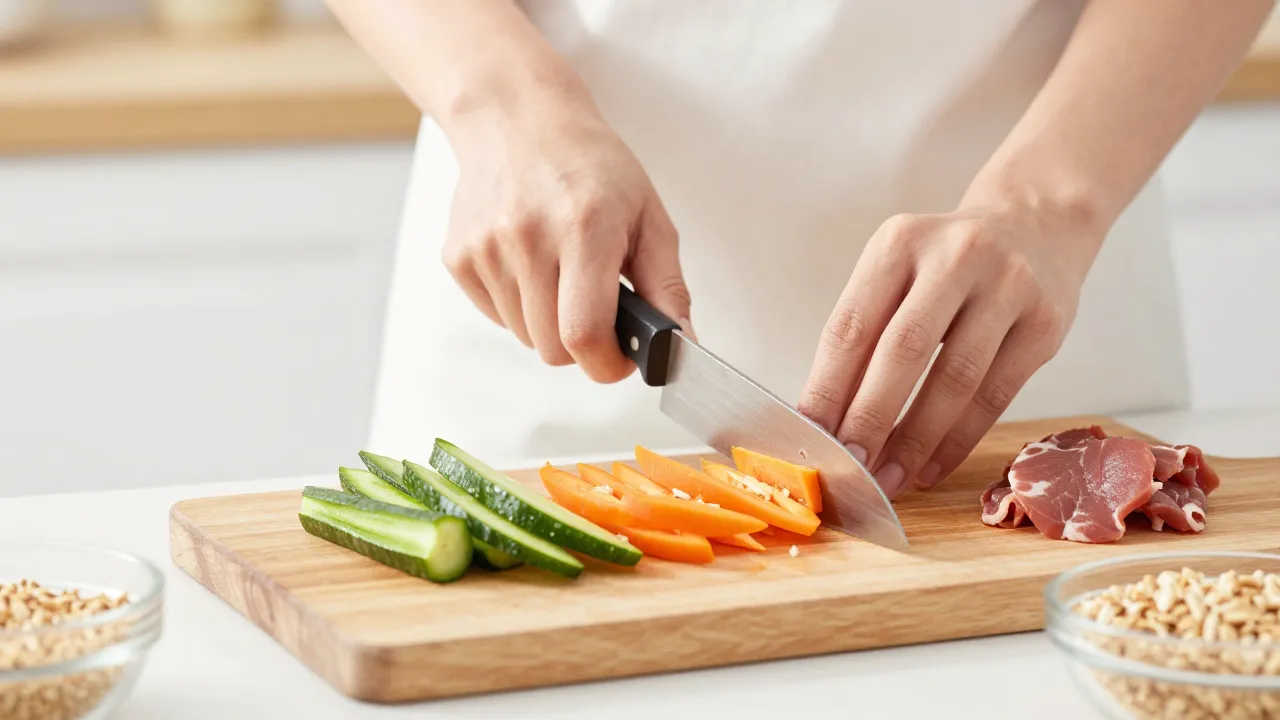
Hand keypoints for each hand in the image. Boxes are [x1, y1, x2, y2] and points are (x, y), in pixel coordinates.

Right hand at [442, 91, 691, 382]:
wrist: (518, 119)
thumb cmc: (592, 166)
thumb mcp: (648, 216)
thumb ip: (668, 287)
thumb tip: (681, 345)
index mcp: (584, 227)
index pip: (584, 333)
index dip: (607, 364)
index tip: (622, 359)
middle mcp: (528, 237)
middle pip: (553, 348)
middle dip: (583, 346)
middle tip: (599, 312)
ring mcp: (487, 248)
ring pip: (525, 337)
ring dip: (550, 325)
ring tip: (563, 276)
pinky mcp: (459, 257)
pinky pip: (497, 317)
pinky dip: (520, 307)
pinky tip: (532, 265)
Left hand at [798, 202, 1103, 498]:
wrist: (1036, 224)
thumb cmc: (945, 264)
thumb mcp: (898, 272)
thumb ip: (866, 332)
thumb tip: (826, 417)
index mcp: (899, 243)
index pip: (852, 325)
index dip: (827, 387)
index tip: (809, 436)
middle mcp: (955, 256)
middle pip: (903, 350)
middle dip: (869, 418)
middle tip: (850, 466)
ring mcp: (1007, 286)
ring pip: (955, 379)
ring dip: (915, 440)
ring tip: (889, 480)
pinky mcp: (1045, 323)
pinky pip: (995, 395)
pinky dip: (958, 440)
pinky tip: (931, 467)